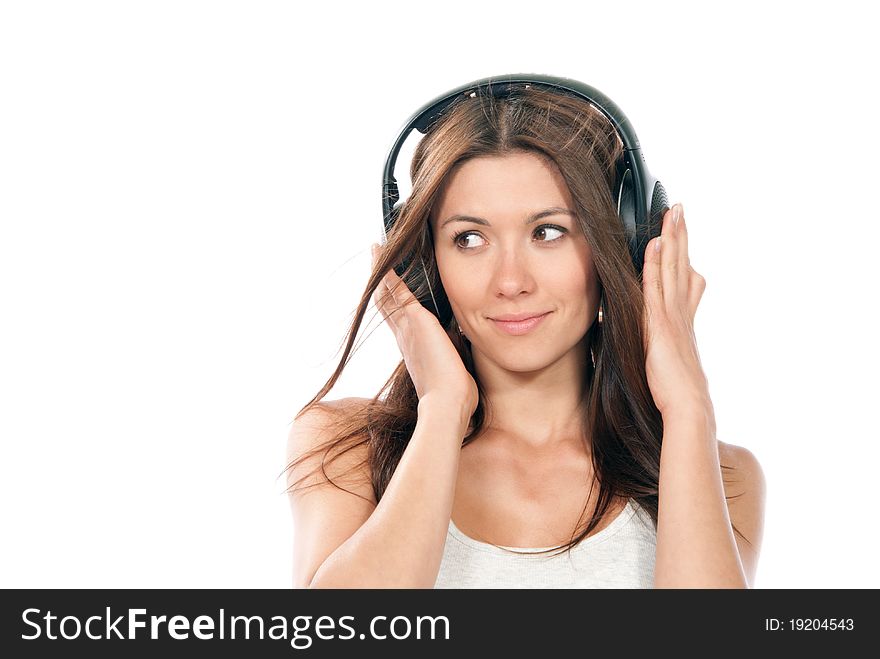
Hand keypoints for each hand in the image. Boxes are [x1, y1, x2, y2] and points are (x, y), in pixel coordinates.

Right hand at [371, 243, 478, 419]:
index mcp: (412, 348)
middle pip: (385, 303)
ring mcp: (407, 328)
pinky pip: (396, 290)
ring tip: (376, 250)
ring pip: (387, 293)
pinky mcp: (415, 319)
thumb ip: (454, 357)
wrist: (447, 402)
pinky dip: (388, 273)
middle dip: (380, 283)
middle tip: (375, 261)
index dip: (391, 304)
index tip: (388, 289)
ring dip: (381, 272)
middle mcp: (404, 336)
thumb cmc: (454, 394)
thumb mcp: (453, 370)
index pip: (398, 320)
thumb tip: (464, 354)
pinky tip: (382, 256)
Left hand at [641, 204, 711, 417]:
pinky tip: (655, 245)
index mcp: (682, 320)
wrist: (687, 408)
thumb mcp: (665, 359)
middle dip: (680, 235)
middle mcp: (681, 312)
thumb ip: (656, 342)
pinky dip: (658, 265)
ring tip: (671, 213)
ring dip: (672, 239)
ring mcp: (674, 316)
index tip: (679, 233)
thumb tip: (646, 335)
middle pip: (682, 265)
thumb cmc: (673, 391)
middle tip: (678, 208)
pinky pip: (658, 288)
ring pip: (674, 269)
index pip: (684, 279)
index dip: (683, 254)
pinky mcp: (662, 324)